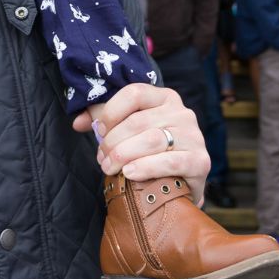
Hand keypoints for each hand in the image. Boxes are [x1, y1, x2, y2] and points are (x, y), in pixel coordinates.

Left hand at [75, 83, 209, 204]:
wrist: (181, 185)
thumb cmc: (149, 153)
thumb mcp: (128, 130)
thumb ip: (103, 121)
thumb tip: (77, 122)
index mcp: (165, 97)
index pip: (134, 93)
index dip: (111, 112)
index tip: (98, 130)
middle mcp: (182, 113)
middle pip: (138, 121)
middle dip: (113, 141)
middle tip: (102, 158)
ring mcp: (194, 136)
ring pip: (151, 140)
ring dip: (124, 155)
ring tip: (110, 168)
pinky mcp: (201, 161)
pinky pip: (169, 162)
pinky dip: (145, 167)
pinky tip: (129, 174)